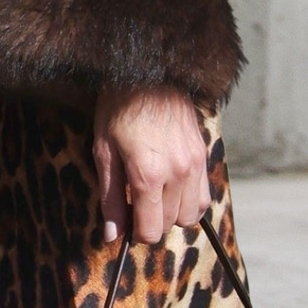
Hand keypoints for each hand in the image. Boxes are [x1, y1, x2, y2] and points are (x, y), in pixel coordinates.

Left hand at [91, 86, 219, 247]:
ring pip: (190, 215)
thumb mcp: (104, 152)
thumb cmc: (118, 110)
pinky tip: (171, 190)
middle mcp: (177, 174)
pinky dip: (188, 202)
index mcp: (148, 175)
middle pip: (169, 224)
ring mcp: (194, 165)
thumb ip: (110, 197)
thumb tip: (111, 235)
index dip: (136, 234)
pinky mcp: (203, 155)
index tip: (127, 225)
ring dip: (171, 214)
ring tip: (153, 197)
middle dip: (151, 223)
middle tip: (134, 206)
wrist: (148, 72)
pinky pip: (202, 196)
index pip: (151, 230)